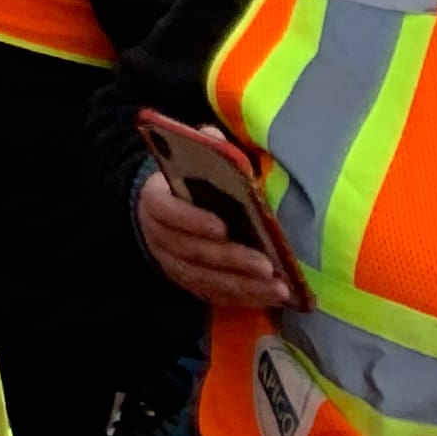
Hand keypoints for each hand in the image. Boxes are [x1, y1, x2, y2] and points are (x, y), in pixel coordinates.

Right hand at [136, 157, 297, 312]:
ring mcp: (174, 264)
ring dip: (244, 285)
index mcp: (156, 201)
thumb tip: (213, 137)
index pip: (167, 211)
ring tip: (280, 288)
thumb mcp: (188, 163)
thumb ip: (202, 150)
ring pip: (207, 279)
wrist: (162, 216)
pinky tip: (272, 297)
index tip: (222, 226)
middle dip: (231, 259)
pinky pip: (217, 295)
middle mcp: (160, 237)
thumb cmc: (187, 186)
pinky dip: (245, 297)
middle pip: (193, 251)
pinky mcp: (191, 284)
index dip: (192, 220)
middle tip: (266, 265)